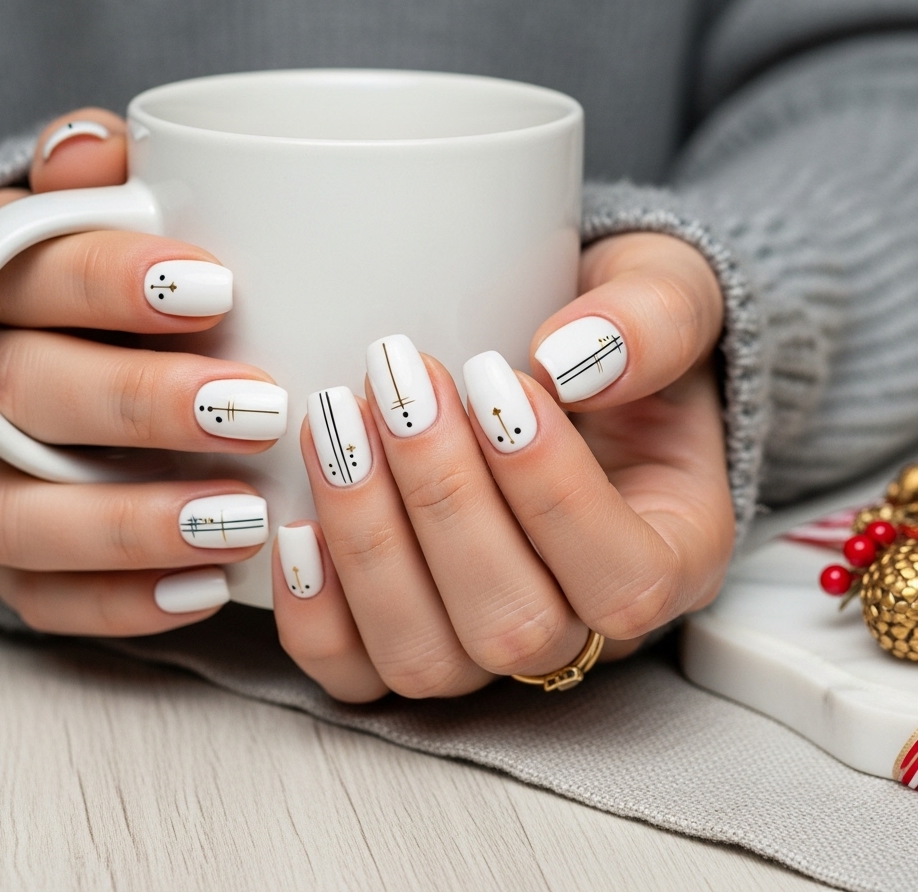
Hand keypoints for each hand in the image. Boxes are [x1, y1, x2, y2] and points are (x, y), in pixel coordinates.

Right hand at [0, 109, 285, 634]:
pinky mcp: (6, 553)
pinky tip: (208, 589)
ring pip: (17, 511)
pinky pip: (35, 594)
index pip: (28, 271)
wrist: (49, 350)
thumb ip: (107, 179)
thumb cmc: (109, 279)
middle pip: (23, 393)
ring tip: (244, 517)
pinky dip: (119, 601)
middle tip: (256, 408)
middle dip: (140, 403)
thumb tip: (95, 146)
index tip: (216, 285)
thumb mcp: (107, 211)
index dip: (110, 280)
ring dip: (131, 520)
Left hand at [271, 233, 732, 701]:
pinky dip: (315, 612)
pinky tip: (297, 522)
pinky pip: (354, 672)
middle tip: (399, 382)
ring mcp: (484, 644)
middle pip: (513, 627)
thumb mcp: (663, 294)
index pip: (624, 580)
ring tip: (336, 422)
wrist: (558, 360)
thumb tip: (570, 359)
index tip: (499, 378)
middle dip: (443, 501)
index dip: (554, 493)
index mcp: (671, 556)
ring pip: (425, 657)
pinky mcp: (403, 636)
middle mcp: (581, 625)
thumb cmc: (614, 335)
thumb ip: (650, 319)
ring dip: (369, 541)